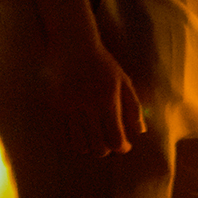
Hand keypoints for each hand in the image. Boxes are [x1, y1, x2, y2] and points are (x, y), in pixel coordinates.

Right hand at [46, 36, 144, 157]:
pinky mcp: (57, 107)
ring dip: (90, 147)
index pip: (115, 139)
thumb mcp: (124, 82)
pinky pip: (65, 135)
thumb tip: (140, 131)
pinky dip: (75, 140)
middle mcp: (88, 108)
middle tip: (110, 142)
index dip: (122, 147)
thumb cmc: (104, 65)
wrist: (74, 47)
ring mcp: (70, 109)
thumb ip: (134, 107)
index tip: (125, 145)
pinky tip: (82, 134)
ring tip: (96, 140)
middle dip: (106, 150)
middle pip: (97, 147)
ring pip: (79, 145)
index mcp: (107, 101)